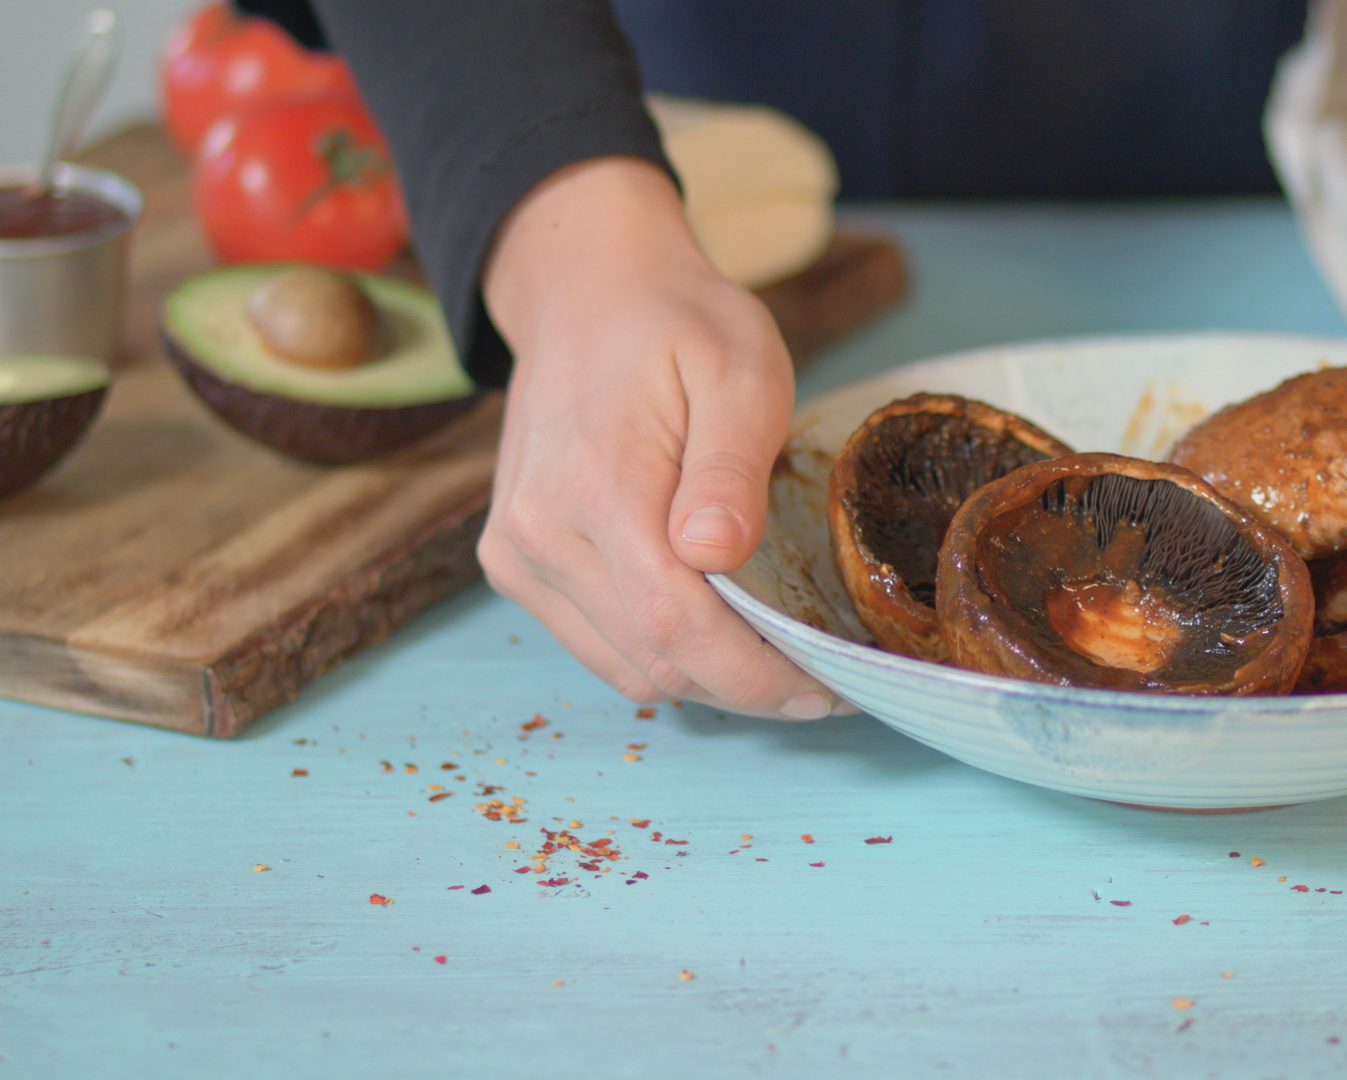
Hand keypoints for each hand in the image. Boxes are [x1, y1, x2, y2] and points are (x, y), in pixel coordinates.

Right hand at [478, 157, 843, 718]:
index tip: (827, 690)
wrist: (585, 293)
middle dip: (744, 684)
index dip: (756, 677)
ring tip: (773, 652)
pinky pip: (597, 645)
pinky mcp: (513, 563)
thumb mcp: (740, 367)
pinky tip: (712, 623)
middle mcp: (541, 533)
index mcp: (598, 485)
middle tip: (820, 673)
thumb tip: (715, 553)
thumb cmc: (677, 325)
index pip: (676, 626)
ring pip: (625, 668)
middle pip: (654, 661)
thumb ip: (732, 464)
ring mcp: (518, 553)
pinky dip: (660, 653)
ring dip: (704, 677)